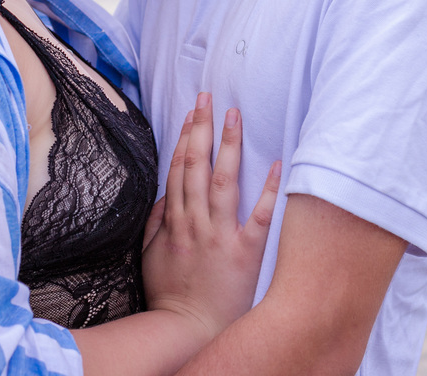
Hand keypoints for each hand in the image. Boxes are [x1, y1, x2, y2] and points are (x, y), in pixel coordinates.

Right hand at [142, 92, 280, 342]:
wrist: (188, 330)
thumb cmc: (169, 295)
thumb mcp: (150, 256)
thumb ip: (155, 222)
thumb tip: (165, 193)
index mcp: (174, 221)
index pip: (179, 169)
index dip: (185, 136)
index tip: (192, 112)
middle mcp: (196, 222)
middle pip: (198, 165)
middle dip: (203, 127)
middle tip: (209, 97)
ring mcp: (220, 235)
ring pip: (224, 181)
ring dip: (229, 145)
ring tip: (234, 115)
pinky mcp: (245, 252)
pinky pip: (260, 216)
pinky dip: (269, 190)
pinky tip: (276, 165)